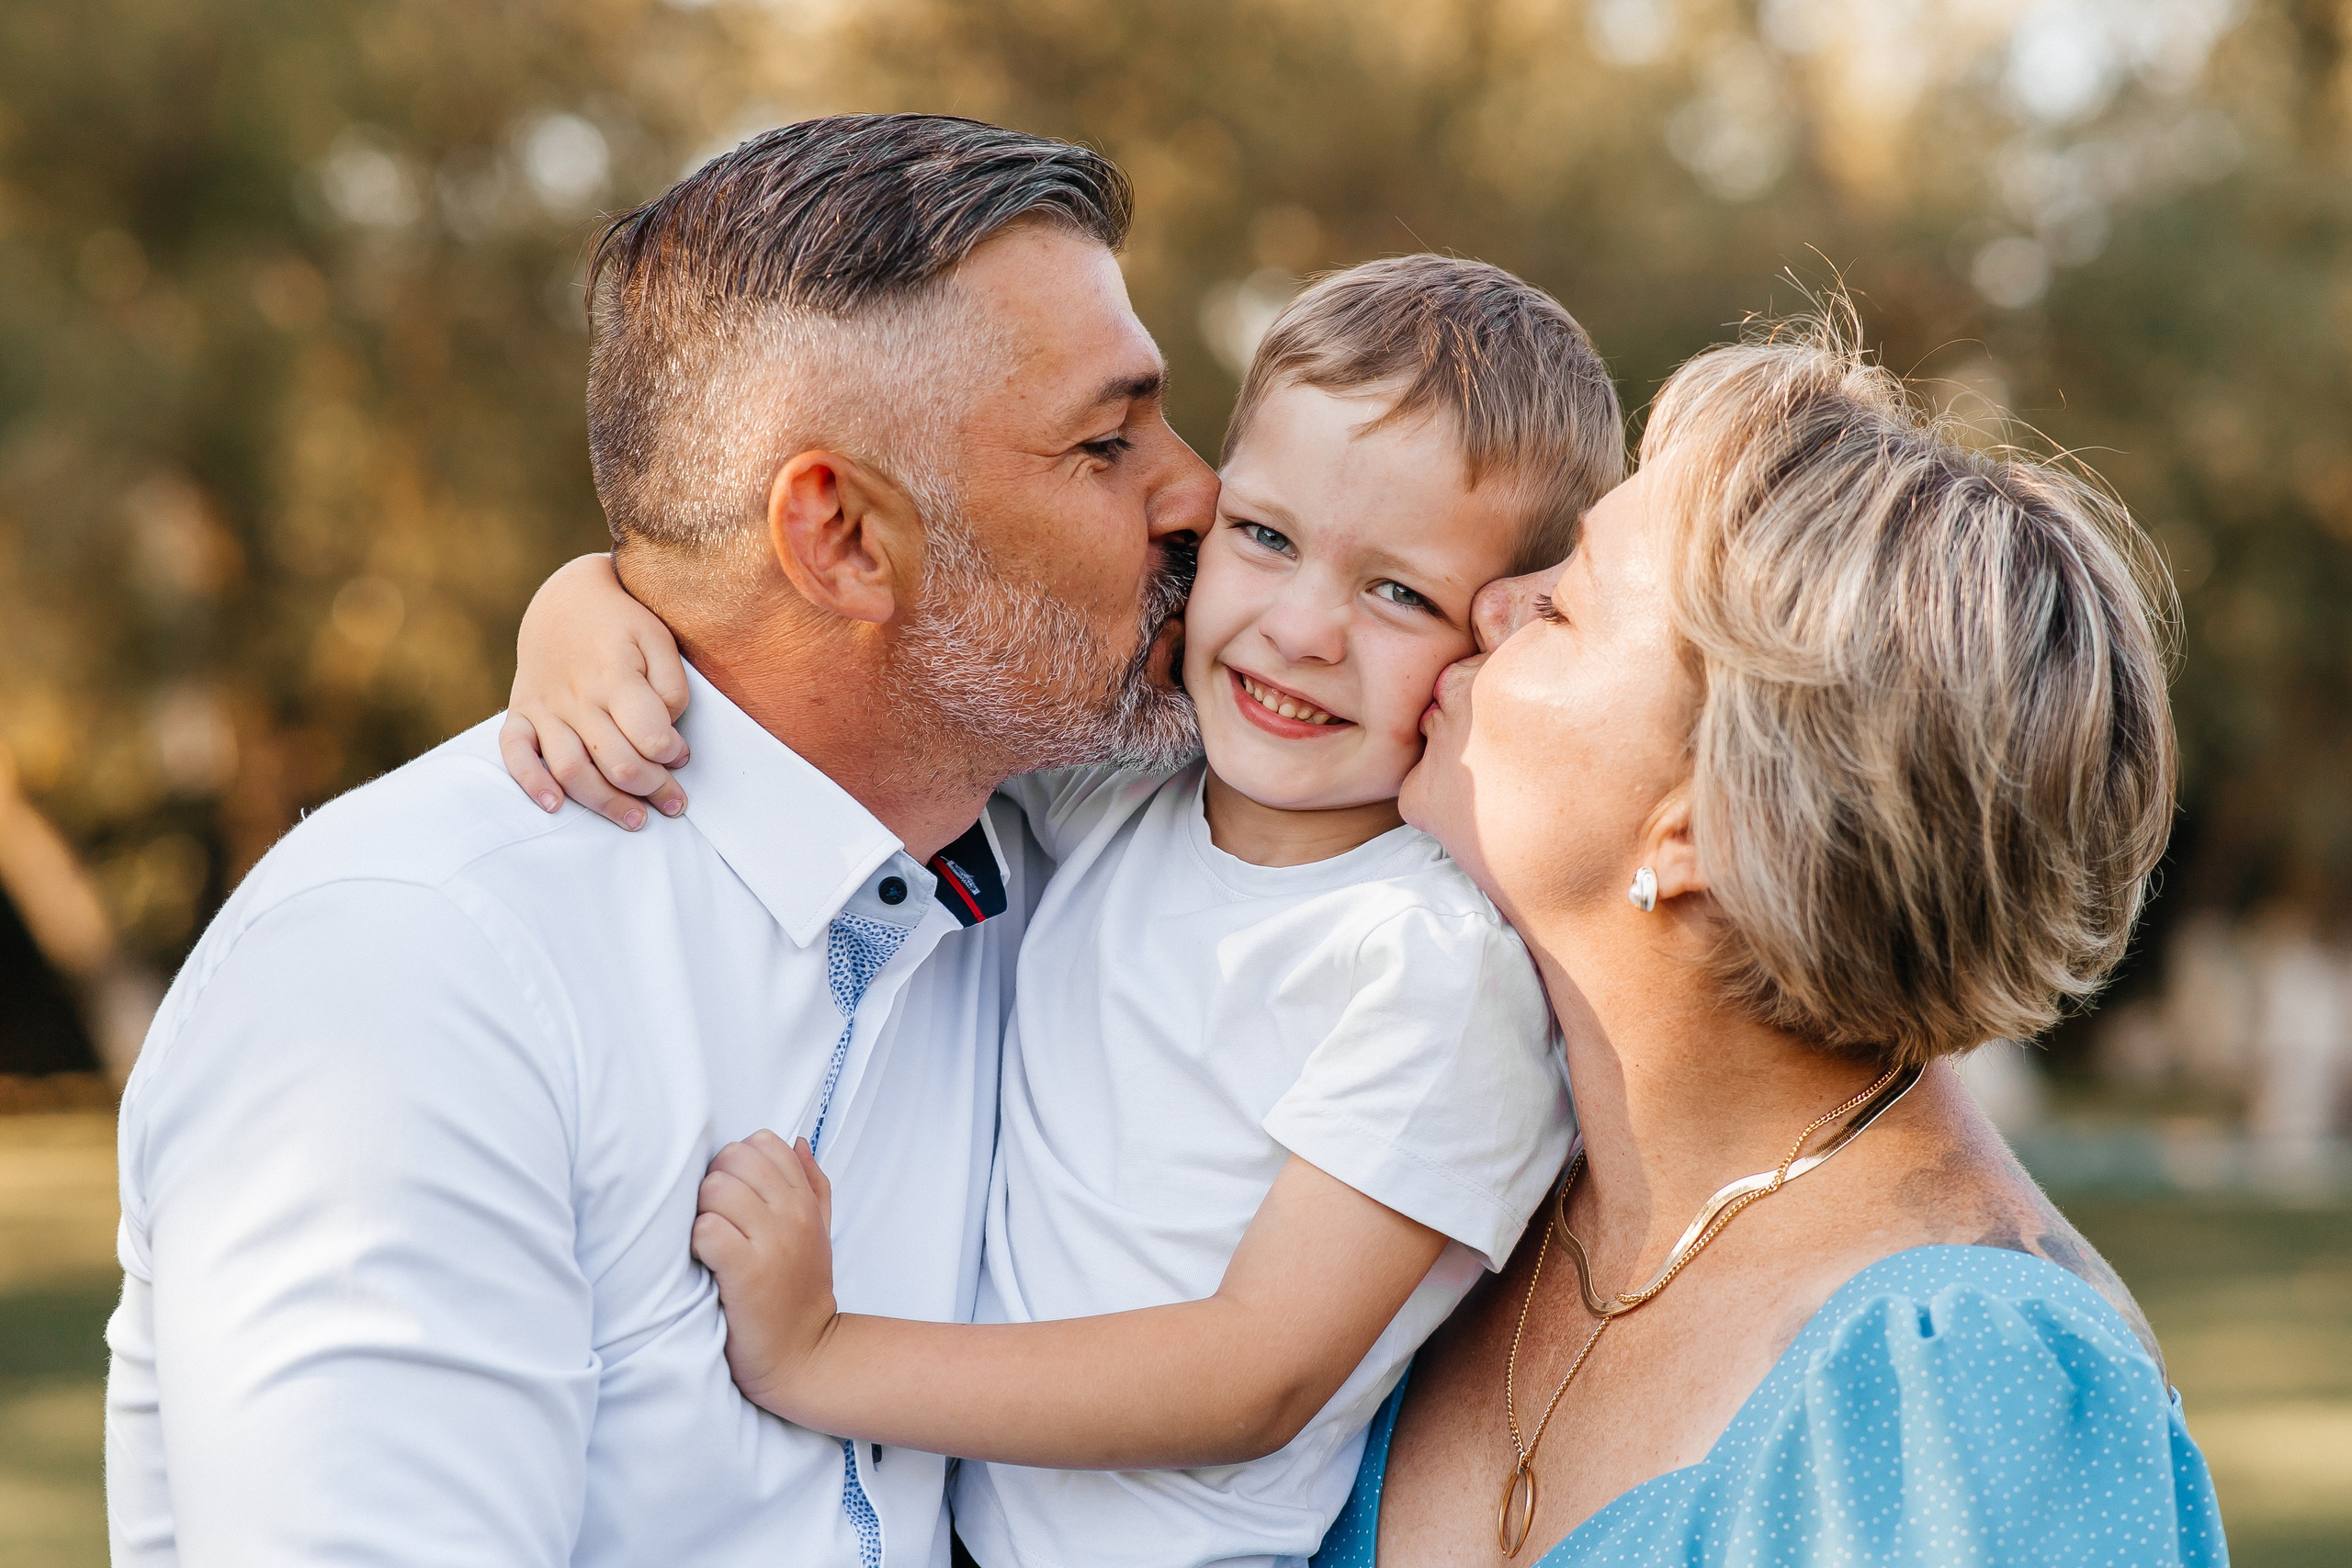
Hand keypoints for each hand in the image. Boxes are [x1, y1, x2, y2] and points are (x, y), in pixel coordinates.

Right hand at [498, 553, 693, 828]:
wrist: (566, 598)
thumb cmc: (622, 623)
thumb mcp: (659, 638)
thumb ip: (671, 686)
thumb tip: (667, 734)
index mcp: (615, 676)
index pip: (649, 735)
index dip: (673, 754)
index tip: (681, 755)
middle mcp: (577, 696)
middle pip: (615, 762)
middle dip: (652, 789)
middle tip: (675, 803)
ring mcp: (544, 707)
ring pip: (571, 769)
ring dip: (605, 803)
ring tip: (636, 820)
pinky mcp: (521, 713)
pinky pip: (514, 752)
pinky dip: (530, 782)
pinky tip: (554, 806)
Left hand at [691, 1131, 841, 1417]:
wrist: (805, 1355)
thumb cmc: (802, 1293)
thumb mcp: (821, 1232)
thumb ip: (813, 1184)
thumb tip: (798, 1142)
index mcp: (805, 1201)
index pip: (764, 1142)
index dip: (738, 1163)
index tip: (735, 1195)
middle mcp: (792, 1214)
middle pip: (733, 1159)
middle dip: (715, 1184)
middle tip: (717, 1219)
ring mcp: (771, 1242)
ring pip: (716, 1189)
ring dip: (703, 1213)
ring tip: (710, 1241)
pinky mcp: (745, 1271)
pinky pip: (708, 1229)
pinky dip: (698, 1242)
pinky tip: (706, 1261)